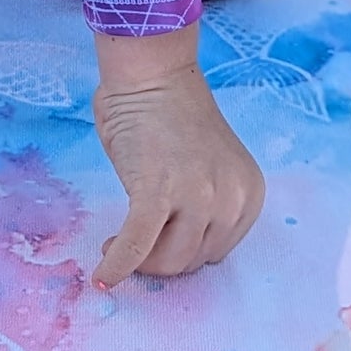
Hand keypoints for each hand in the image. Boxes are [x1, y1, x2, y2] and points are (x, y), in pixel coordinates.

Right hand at [92, 37, 264, 285]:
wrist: (152, 75)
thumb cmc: (172, 116)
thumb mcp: (210, 169)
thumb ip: (202, 207)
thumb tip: (168, 252)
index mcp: (248, 194)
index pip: (215, 252)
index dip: (181, 254)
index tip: (157, 245)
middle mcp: (231, 198)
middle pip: (192, 260)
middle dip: (158, 261)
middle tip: (130, 247)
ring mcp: (197, 196)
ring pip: (167, 261)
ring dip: (138, 263)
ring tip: (115, 246)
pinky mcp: (157, 192)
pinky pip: (136, 246)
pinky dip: (117, 266)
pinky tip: (102, 276)